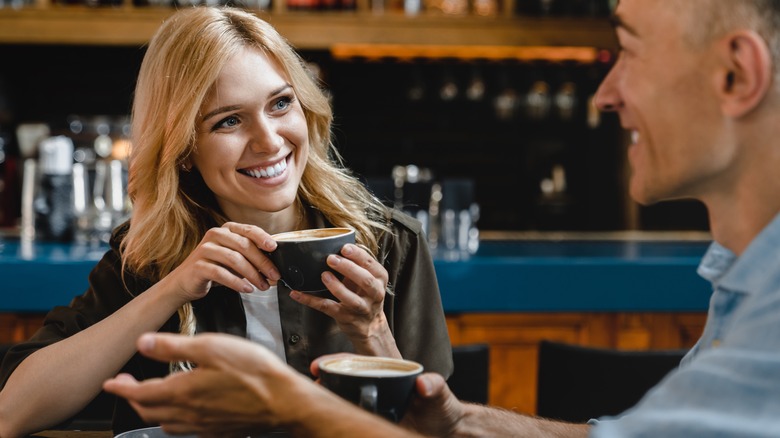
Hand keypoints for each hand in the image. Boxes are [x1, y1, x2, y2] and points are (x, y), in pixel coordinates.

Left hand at [103, 332, 313, 436]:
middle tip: (127, 385)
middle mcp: (188, 414)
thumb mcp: (212, 347)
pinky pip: (187, 430)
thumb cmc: (254, 372)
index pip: (139, 393)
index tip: (109, 383)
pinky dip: (175, 421)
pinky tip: (184, 411)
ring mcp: (203, 426)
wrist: (284, 402)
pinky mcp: (218, 432)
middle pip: (149, 411)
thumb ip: (174, 346)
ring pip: (166, 423)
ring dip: (152, 410)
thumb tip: (143, 342)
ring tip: (152, 397)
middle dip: (133, 398)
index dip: (121, 387)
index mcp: (182, 391)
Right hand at [163, 222, 279, 302]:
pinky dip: (237, 282)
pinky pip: (221, 273)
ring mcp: (205, 249)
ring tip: (262, 286)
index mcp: (226, 229)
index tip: (275, 248)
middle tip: (274, 275)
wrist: (185, 282)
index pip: (248, 230)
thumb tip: (274, 265)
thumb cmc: (214, 268)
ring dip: (252, 274)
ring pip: (234, 259)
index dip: (263, 237)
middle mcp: (215, 235)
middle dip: (262, 262)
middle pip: (244, 245)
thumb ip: (251, 256)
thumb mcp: (234, 258)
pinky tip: (247, 289)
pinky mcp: (198, 265)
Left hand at [291, 243, 398, 356]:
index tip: (345, 247)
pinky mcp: (345, 317)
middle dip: (348, 268)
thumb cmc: (365, 294)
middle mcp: (374, 294)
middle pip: (365, 280)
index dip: (358, 255)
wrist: (370, 325)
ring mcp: (361, 308)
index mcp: (379, 279)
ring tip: (324, 275)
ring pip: (350, 299)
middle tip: (331, 258)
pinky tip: (297, 294)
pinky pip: (327, 308)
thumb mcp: (368, 277)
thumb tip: (334, 243)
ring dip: (336, 287)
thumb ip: (357, 263)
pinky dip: (310, 300)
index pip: (371, 265)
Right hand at [311, 356, 463, 436]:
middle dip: (325, 383)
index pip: (357, 364)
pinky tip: (328, 425)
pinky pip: (351, 419)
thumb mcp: (440, 395)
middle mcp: (377, 388)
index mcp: (388, 375)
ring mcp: (373, 406)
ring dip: (328, 401)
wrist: (446, 431)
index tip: (320, 365)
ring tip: (312, 407)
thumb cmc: (442, 410)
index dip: (336, 363)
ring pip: (344, 401)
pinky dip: (339, 420)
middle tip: (311, 387)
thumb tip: (424, 384)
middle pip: (343, 382)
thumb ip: (435, 387)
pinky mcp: (371, 422)